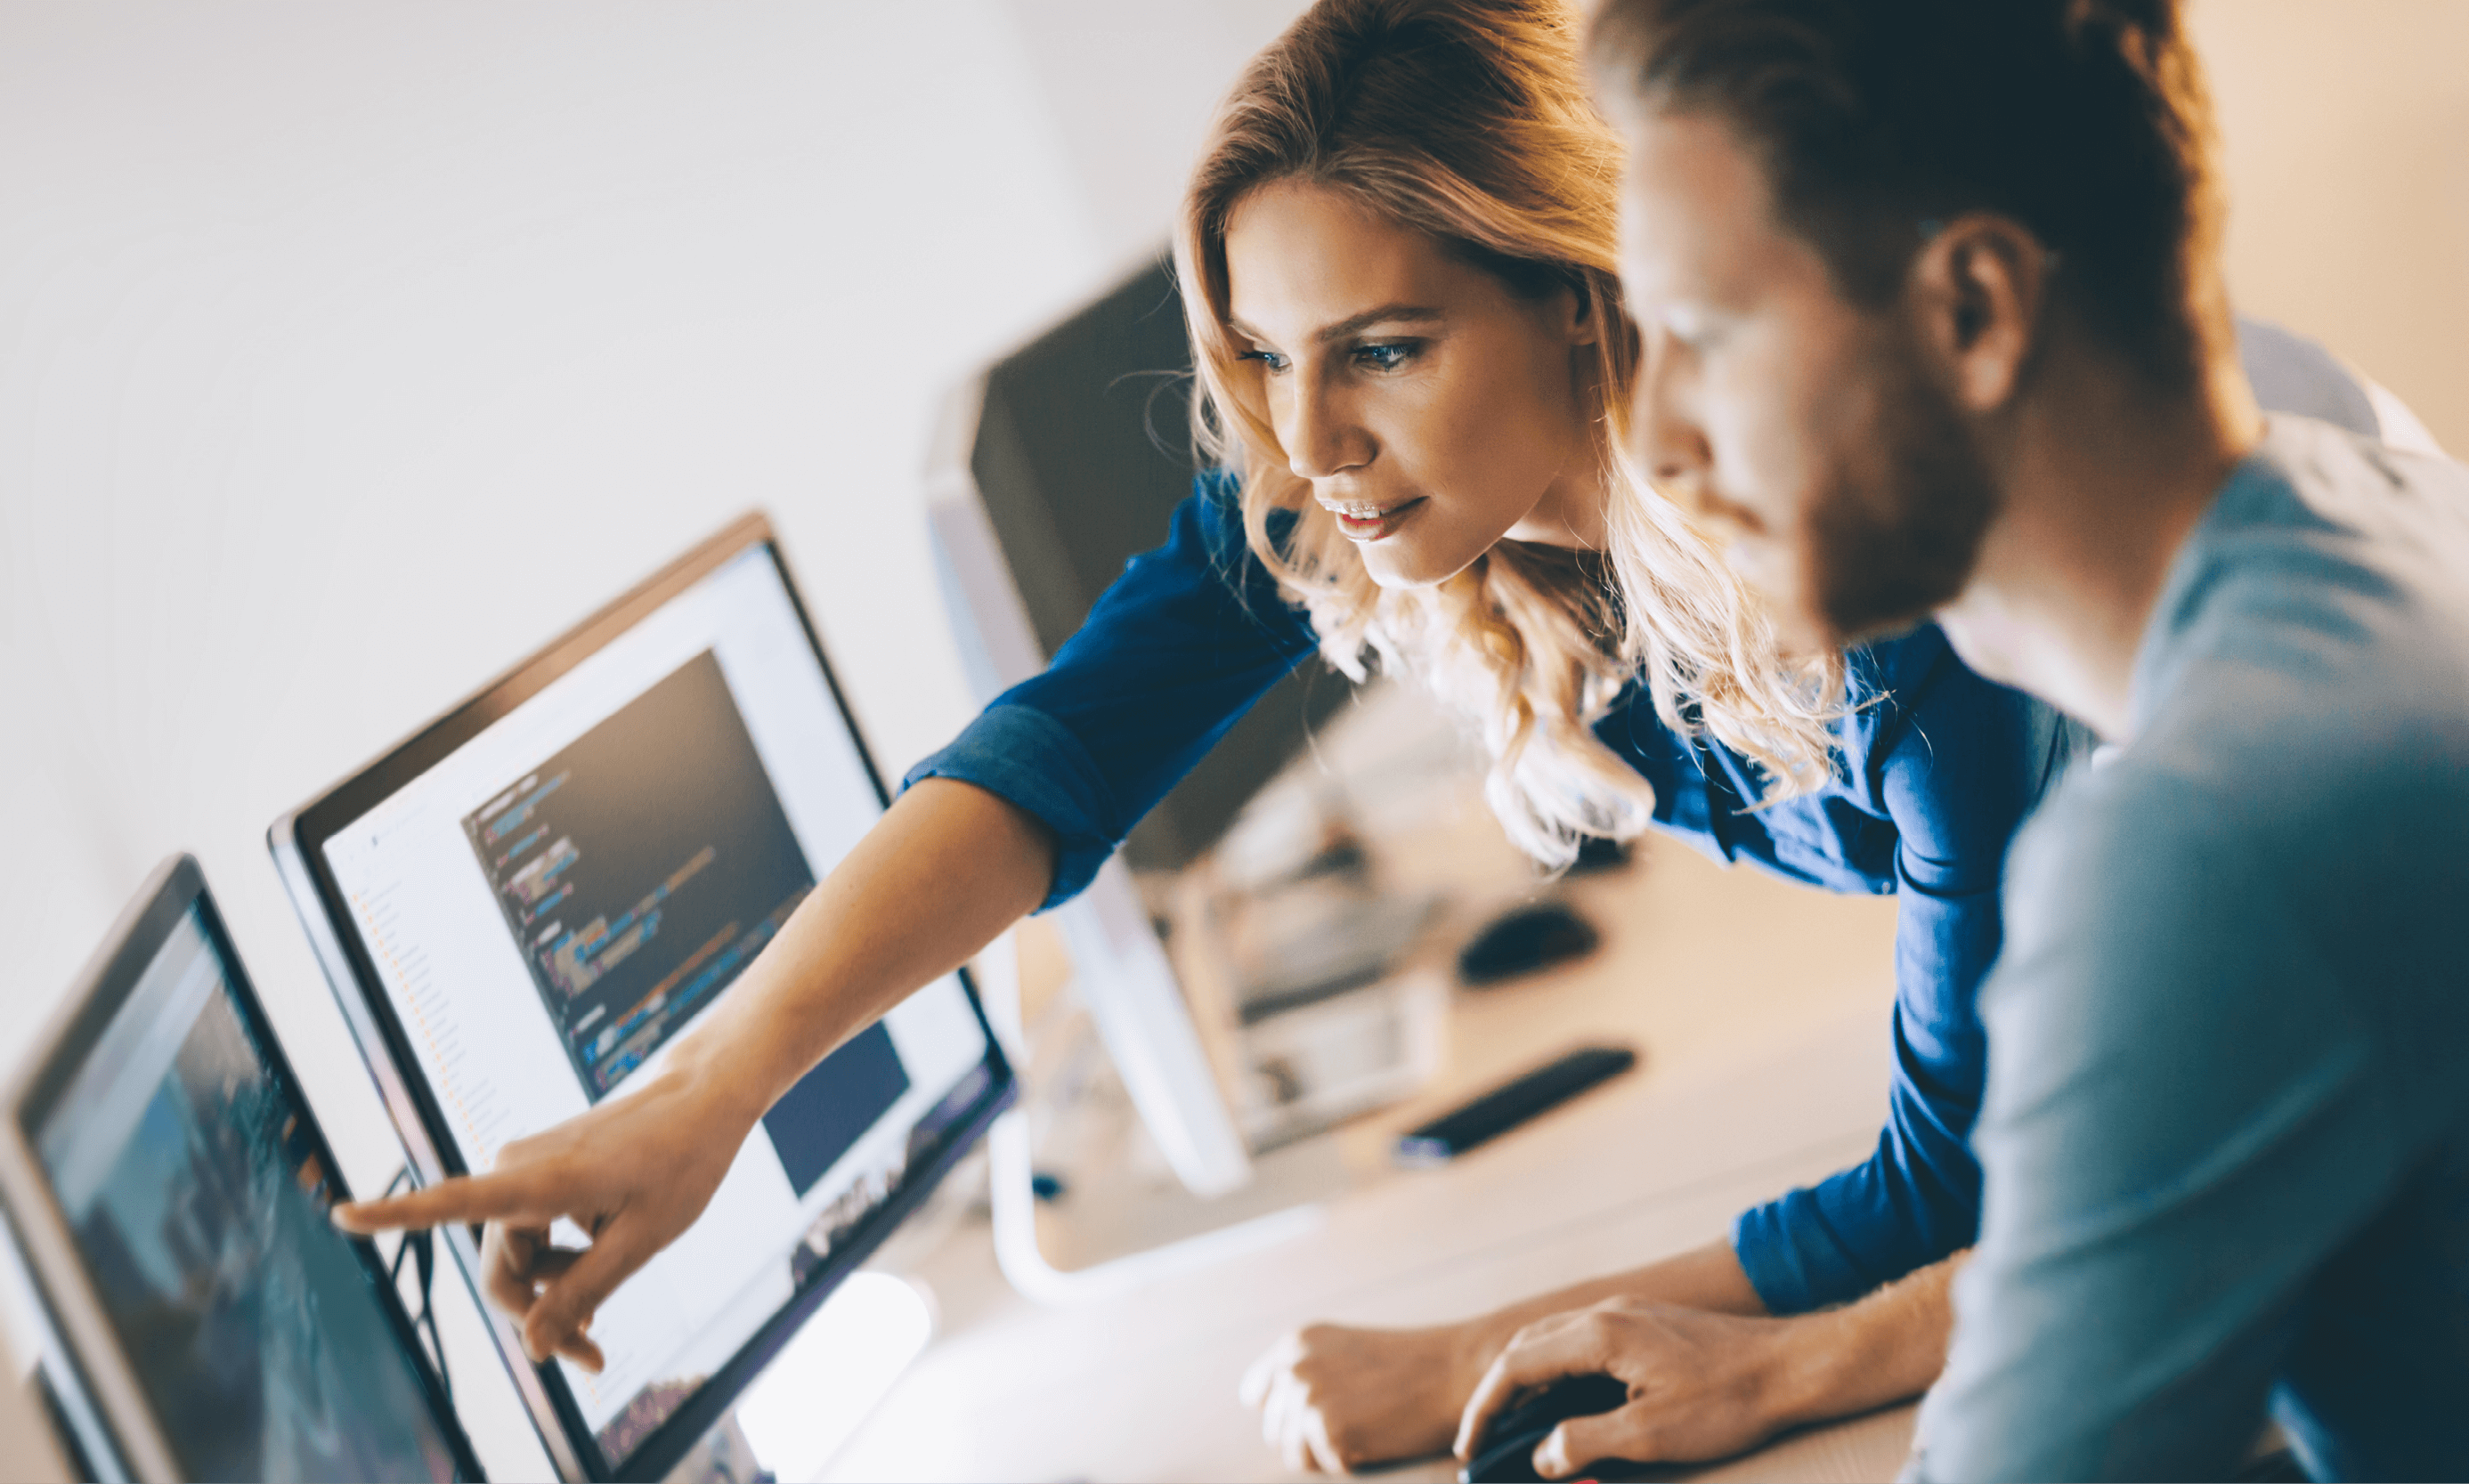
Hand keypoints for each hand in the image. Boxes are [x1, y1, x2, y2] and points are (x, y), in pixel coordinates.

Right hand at [332, 1058, 755, 1371]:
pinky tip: (603, 1259)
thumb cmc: (682, 1162)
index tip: (340, 1213)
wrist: (702, 1098)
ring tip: (604, 1317)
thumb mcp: (643, 1240)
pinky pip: (534, 1232)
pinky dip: (561, 1260)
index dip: (395, 1214)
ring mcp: (527, 1167)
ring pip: (519, 1256)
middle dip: (538, 1317)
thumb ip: (584, 1292)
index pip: (453, 1201)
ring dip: (555, 1291)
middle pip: (501, 1269)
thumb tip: (532, 1349)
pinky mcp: (541, 1171)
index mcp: (541, 1180)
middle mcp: (519, 1168)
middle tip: (593, 1357)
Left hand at [1241, 1320, 1489, 1473]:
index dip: (1284, 1412)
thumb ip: (1307, 1373)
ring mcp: (1308, 1399)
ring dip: (1328, 1453)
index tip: (1317, 1416)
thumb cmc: (1409, 1368)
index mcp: (1295, 1344)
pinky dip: (1351, 1462)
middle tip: (1358, 1422)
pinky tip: (1378, 1437)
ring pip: (1295, 1454)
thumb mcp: (1345, 1353)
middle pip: (1276, 1430)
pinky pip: (1325, 1467)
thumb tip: (1272, 1413)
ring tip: (1368, 1429)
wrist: (1457, 1371)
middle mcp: (1293, 1367)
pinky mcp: (1328, 1430)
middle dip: (1310, 1436)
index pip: (1257, 1394)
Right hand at [1455, 1298, 1816, 1477]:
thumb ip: (1586, 1443)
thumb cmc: (1728, 1400)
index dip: (1485, 1409)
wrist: (1793, 1367)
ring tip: (1517, 1430)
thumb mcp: (1651, 1435)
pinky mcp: (1649, 1327)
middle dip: (1499, 1394)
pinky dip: (1560, 1376)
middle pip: (1528, 1348)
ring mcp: (1629, 1315)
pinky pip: (1584, 1345)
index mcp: (1599, 1335)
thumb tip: (1545, 1456)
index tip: (1470, 1447)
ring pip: (1556, 1344)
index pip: (1516, 1366)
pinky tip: (1568, 1406)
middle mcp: (1607, 1313)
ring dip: (1529, 1384)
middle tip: (1483, 1440)